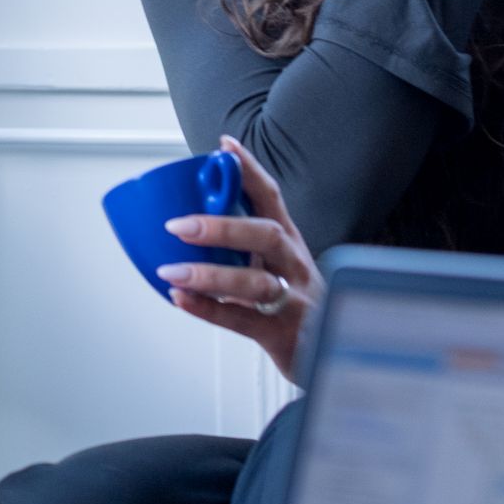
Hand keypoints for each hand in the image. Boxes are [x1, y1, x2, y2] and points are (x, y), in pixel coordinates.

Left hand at [157, 136, 325, 384]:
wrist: (331, 356)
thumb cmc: (294, 305)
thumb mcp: (275, 267)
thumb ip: (241, 246)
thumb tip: (187, 220)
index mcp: (289, 243)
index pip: (272, 198)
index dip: (250, 171)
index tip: (225, 146)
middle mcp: (295, 266)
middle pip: (267, 237)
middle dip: (223, 227)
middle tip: (179, 225)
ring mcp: (294, 302)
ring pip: (255, 283)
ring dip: (209, 275)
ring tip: (172, 270)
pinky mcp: (283, 335)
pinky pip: (242, 321)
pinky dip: (208, 309)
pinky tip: (181, 298)